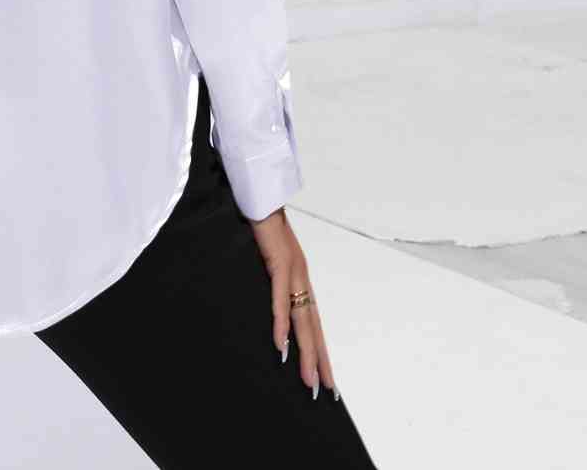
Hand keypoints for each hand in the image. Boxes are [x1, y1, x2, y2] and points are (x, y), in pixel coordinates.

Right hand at [248, 207, 338, 399]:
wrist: (262, 194)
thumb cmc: (263, 223)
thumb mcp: (269, 257)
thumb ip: (272, 277)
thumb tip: (269, 298)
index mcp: (300, 279)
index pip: (312, 321)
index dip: (318, 349)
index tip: (324, 376)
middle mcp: (302, 278)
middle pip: (313, 327)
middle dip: (319, 360)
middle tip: (324, 390)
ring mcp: (293, 271)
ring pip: (302, 319)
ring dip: (305, 351)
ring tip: (308, 379)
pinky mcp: (280, 263)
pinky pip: (280, 298)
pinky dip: (281, 322)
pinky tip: (281, 344)